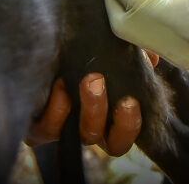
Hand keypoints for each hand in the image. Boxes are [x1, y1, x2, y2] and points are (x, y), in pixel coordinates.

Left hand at [24, 50, 158, 155]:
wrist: (37, 45)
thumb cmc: (78, 52)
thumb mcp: (108, 49)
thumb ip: (134, 53)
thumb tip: (151, 57)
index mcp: (108, 115)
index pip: (124, 136)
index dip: (131, 126)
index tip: (132, 100)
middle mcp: (88, 126)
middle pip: (111, 144)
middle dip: (119, 121)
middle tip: (111, 86)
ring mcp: (64, 129)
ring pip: (85, 135)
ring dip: (92, 108)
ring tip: (91, 79)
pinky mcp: (37, 127)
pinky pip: (48, 130)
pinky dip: (57, 109)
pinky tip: (61, 84)